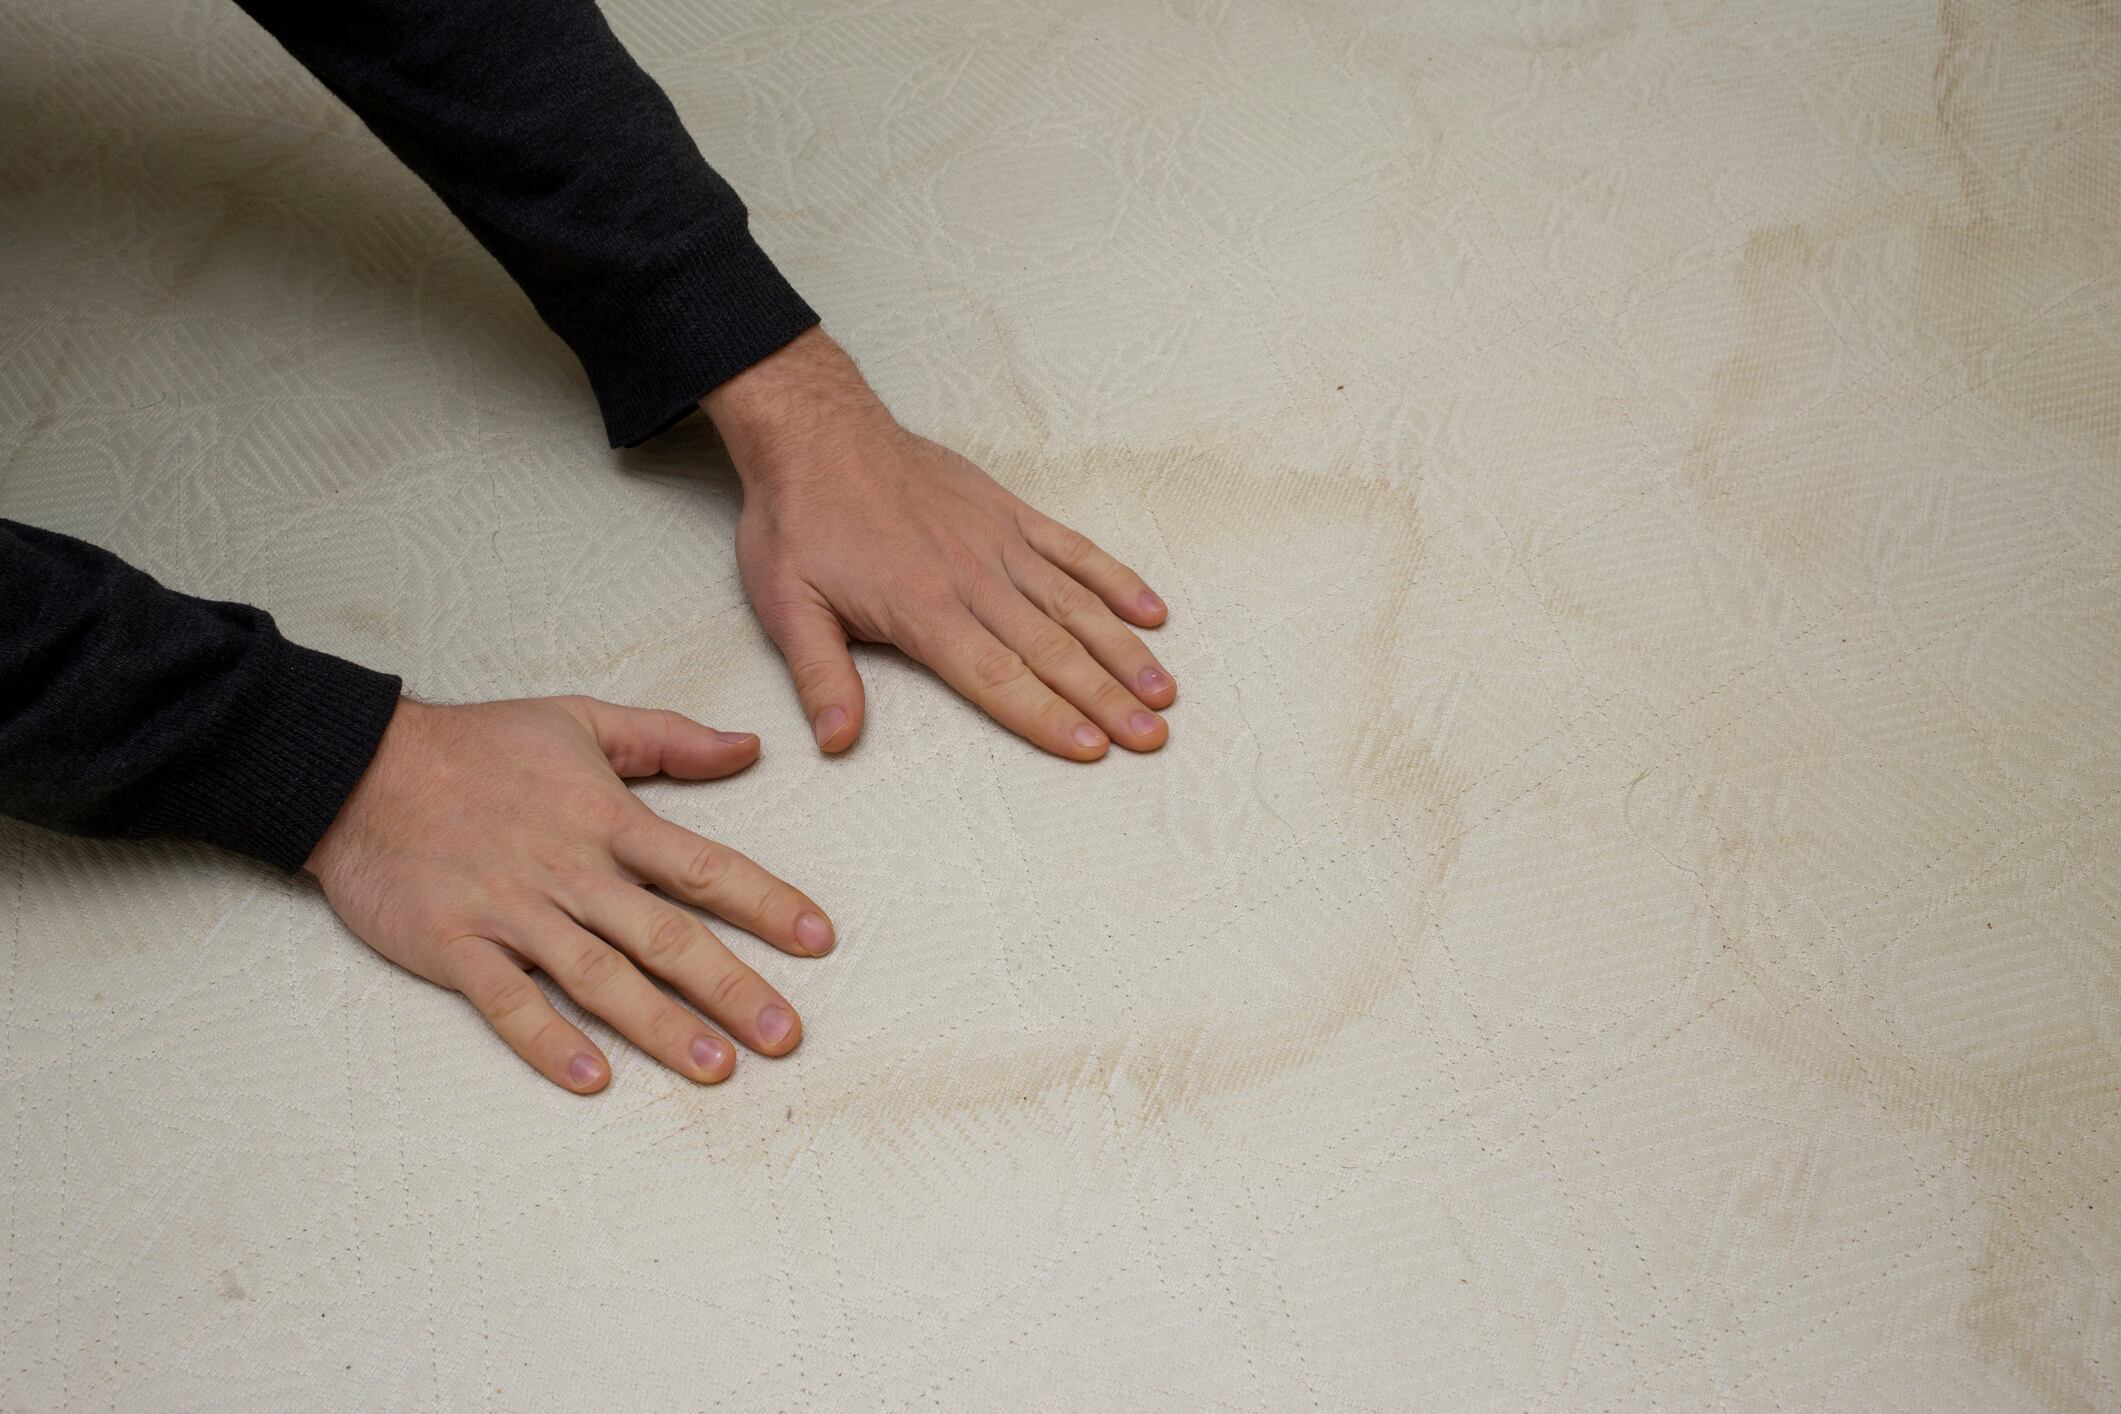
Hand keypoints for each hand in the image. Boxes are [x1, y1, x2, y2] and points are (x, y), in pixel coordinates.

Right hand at [305, 695, 832, 1092]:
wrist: (357, 768)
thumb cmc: (475, 746)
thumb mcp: (579, 720)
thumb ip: (668, 738)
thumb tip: (749, 746)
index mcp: (607, 818)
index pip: (705, 866)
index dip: (767, 903)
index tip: (818, 939)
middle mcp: (570, 870)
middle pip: (666, 935)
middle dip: (732, 987)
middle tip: (787, 1035)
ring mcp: (512, 912)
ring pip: (600, 977)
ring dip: (661, 1026)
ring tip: (716, 1067)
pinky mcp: (455, 946)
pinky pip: (508, 1002)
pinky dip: (548, 1040)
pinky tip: (591, 1078)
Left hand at [703, 328, 1176, 760]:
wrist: (817, 432)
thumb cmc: (800, 522)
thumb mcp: (786, 605)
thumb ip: (819, 677)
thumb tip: (836, 742)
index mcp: (922, 609)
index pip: (997, 677)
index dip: (1046, 716)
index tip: (1093, 749)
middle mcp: (973, 579)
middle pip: (1052, 650)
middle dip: (1106, 698)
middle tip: (1152, 736)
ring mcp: (998, 542)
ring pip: (1074, 605)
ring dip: (1123, 650)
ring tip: (1164, 691)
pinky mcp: (1008, 513)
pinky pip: (1073, 549)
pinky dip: (1114, 580)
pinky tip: (1152, 611)